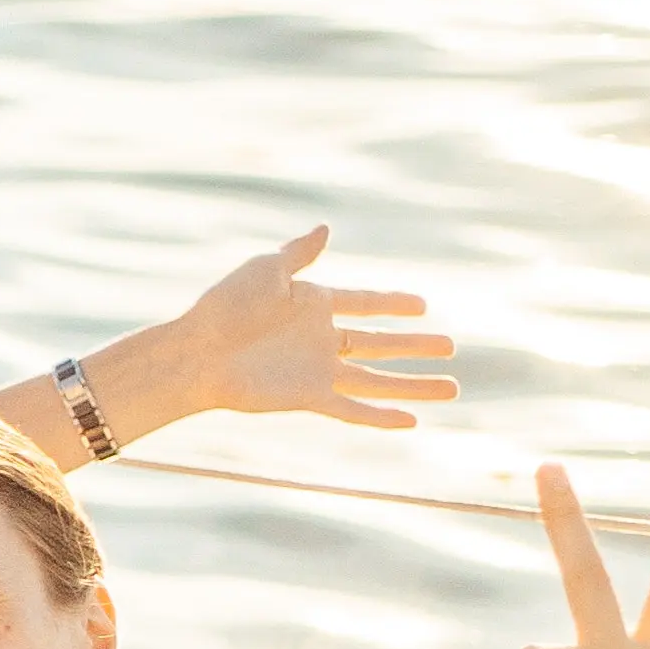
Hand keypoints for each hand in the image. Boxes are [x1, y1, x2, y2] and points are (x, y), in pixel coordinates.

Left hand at [143, 225, 457, 435]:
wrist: (196, 354)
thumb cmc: (225, 308)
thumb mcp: (265, 271)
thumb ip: (298, 255)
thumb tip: (325, 228)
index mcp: (311, 304)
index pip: (364, 303)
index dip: (393, 304)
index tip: (422, 305)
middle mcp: (319, 338)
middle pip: (380, 343)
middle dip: (414, 345)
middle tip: (450, 345)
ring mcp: (317, 369)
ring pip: (378, 379)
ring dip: (414, 384)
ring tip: (453, 387)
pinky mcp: (308, 396)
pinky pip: (353, 408)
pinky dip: (382, 416)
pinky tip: (411, 420)